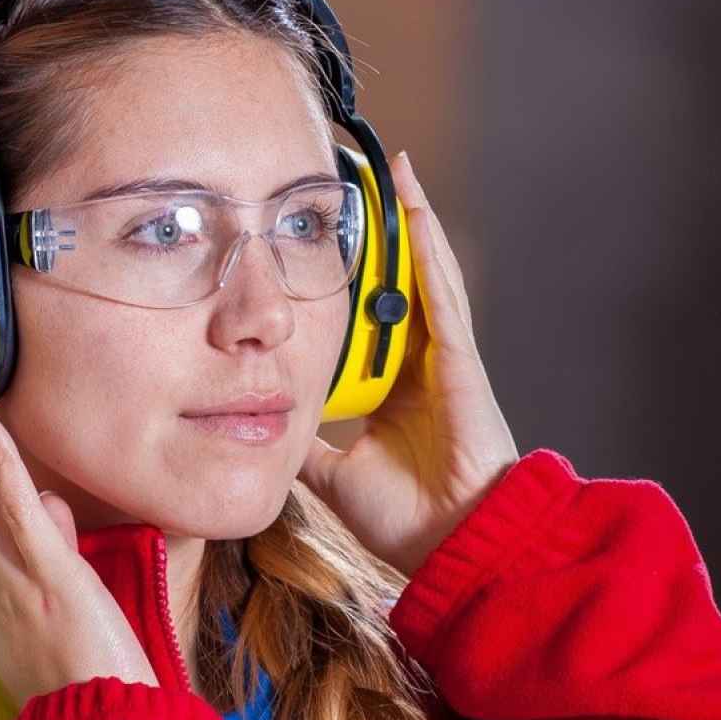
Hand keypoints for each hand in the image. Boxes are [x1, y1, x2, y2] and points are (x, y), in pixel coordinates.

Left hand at [299, 150, 519, 577]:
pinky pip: (441, 294)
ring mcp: (444, 356)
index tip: (329, 238)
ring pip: (425, 275)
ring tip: (396, 171)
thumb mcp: (334, 471)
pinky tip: (416, 211)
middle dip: (384, 233)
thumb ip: (306, 443)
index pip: (370, 318)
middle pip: (399, 283)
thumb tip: (262, 424)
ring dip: (411, 222)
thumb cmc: (408, 519)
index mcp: (395, 387)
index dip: (354, 277)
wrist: (454, 547)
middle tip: (360, 181)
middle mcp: (422, 363)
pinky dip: (428, 251)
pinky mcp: (459, 359)